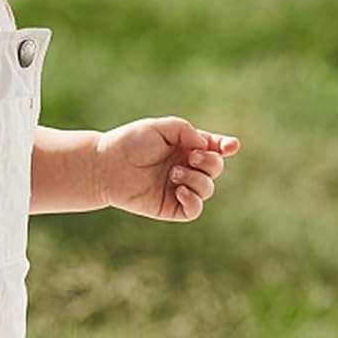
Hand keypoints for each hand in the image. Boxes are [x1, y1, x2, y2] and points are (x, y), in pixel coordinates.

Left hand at [95, 117, 239, 221]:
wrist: (106, 166)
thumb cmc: (130, 143)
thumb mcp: (160, 127)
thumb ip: (186, 131)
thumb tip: (205, 146)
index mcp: (185, 147)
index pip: (214, 148)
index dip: (226, 147)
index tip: (231, 146)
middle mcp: (186, 167)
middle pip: (216, 168)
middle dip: (209, 162)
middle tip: (190, 158)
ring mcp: (179, 188)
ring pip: (208, 189)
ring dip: (197, 180)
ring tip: (174, 174)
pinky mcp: (171, 207)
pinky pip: (194, 210)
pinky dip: (193, 200)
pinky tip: (180, 190)